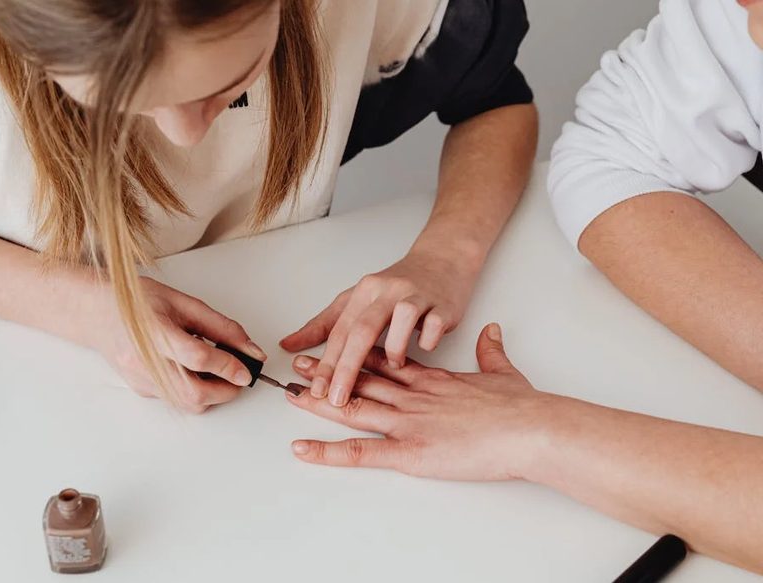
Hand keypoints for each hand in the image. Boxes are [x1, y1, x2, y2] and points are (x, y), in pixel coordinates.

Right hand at [91, 277, 265, 413]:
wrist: (95, 313)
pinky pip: (176, 399)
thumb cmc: (136, 302)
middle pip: (193, 393)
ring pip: (187, 403)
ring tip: (216, 369)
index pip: (197, 357)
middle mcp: (144, 362)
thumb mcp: (183, 303)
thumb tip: (249, 349)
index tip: (246, 368)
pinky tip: (194, 370)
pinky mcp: (142, 390)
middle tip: (239, 376)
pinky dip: (195, 390)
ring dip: (212, 393)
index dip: (227, 365)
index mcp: (154, 332)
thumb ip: (220, 326)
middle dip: (225, 391)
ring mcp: (141, 380)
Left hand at [280, 248, 480, 407]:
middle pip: (363, 330)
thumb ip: (324, 324)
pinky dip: (427, 341)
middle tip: (338, 398)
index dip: (326, 363)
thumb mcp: (356, 300)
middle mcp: (388, 291)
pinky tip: (424, 346)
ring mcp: (418, 295)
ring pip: (402, 322)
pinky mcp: (444, 304)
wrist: (442, 260)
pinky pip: (434, 326)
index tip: (316, 391)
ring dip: (394, 351)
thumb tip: (288, 344)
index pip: (340, 331)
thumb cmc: (397, 286)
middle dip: (347, 368)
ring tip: (393, 367)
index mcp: (364, 292)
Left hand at [285, 324, 549, 480]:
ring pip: (353, 406)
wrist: (530, 427)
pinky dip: (328, 452)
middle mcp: (412, 395)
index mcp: (432, 379)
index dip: (359, 355)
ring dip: (319, 401)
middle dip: (330, 370)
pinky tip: (303, 449)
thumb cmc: (520, 405)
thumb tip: (491, 332)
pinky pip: (360, 452)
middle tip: (302, 363)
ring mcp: (408, 421)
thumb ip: (491, 352)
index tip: (340, 348)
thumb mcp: (502, 371)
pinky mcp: (410, 451)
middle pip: (362, 377)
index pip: (386, 362)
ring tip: (291, 393)